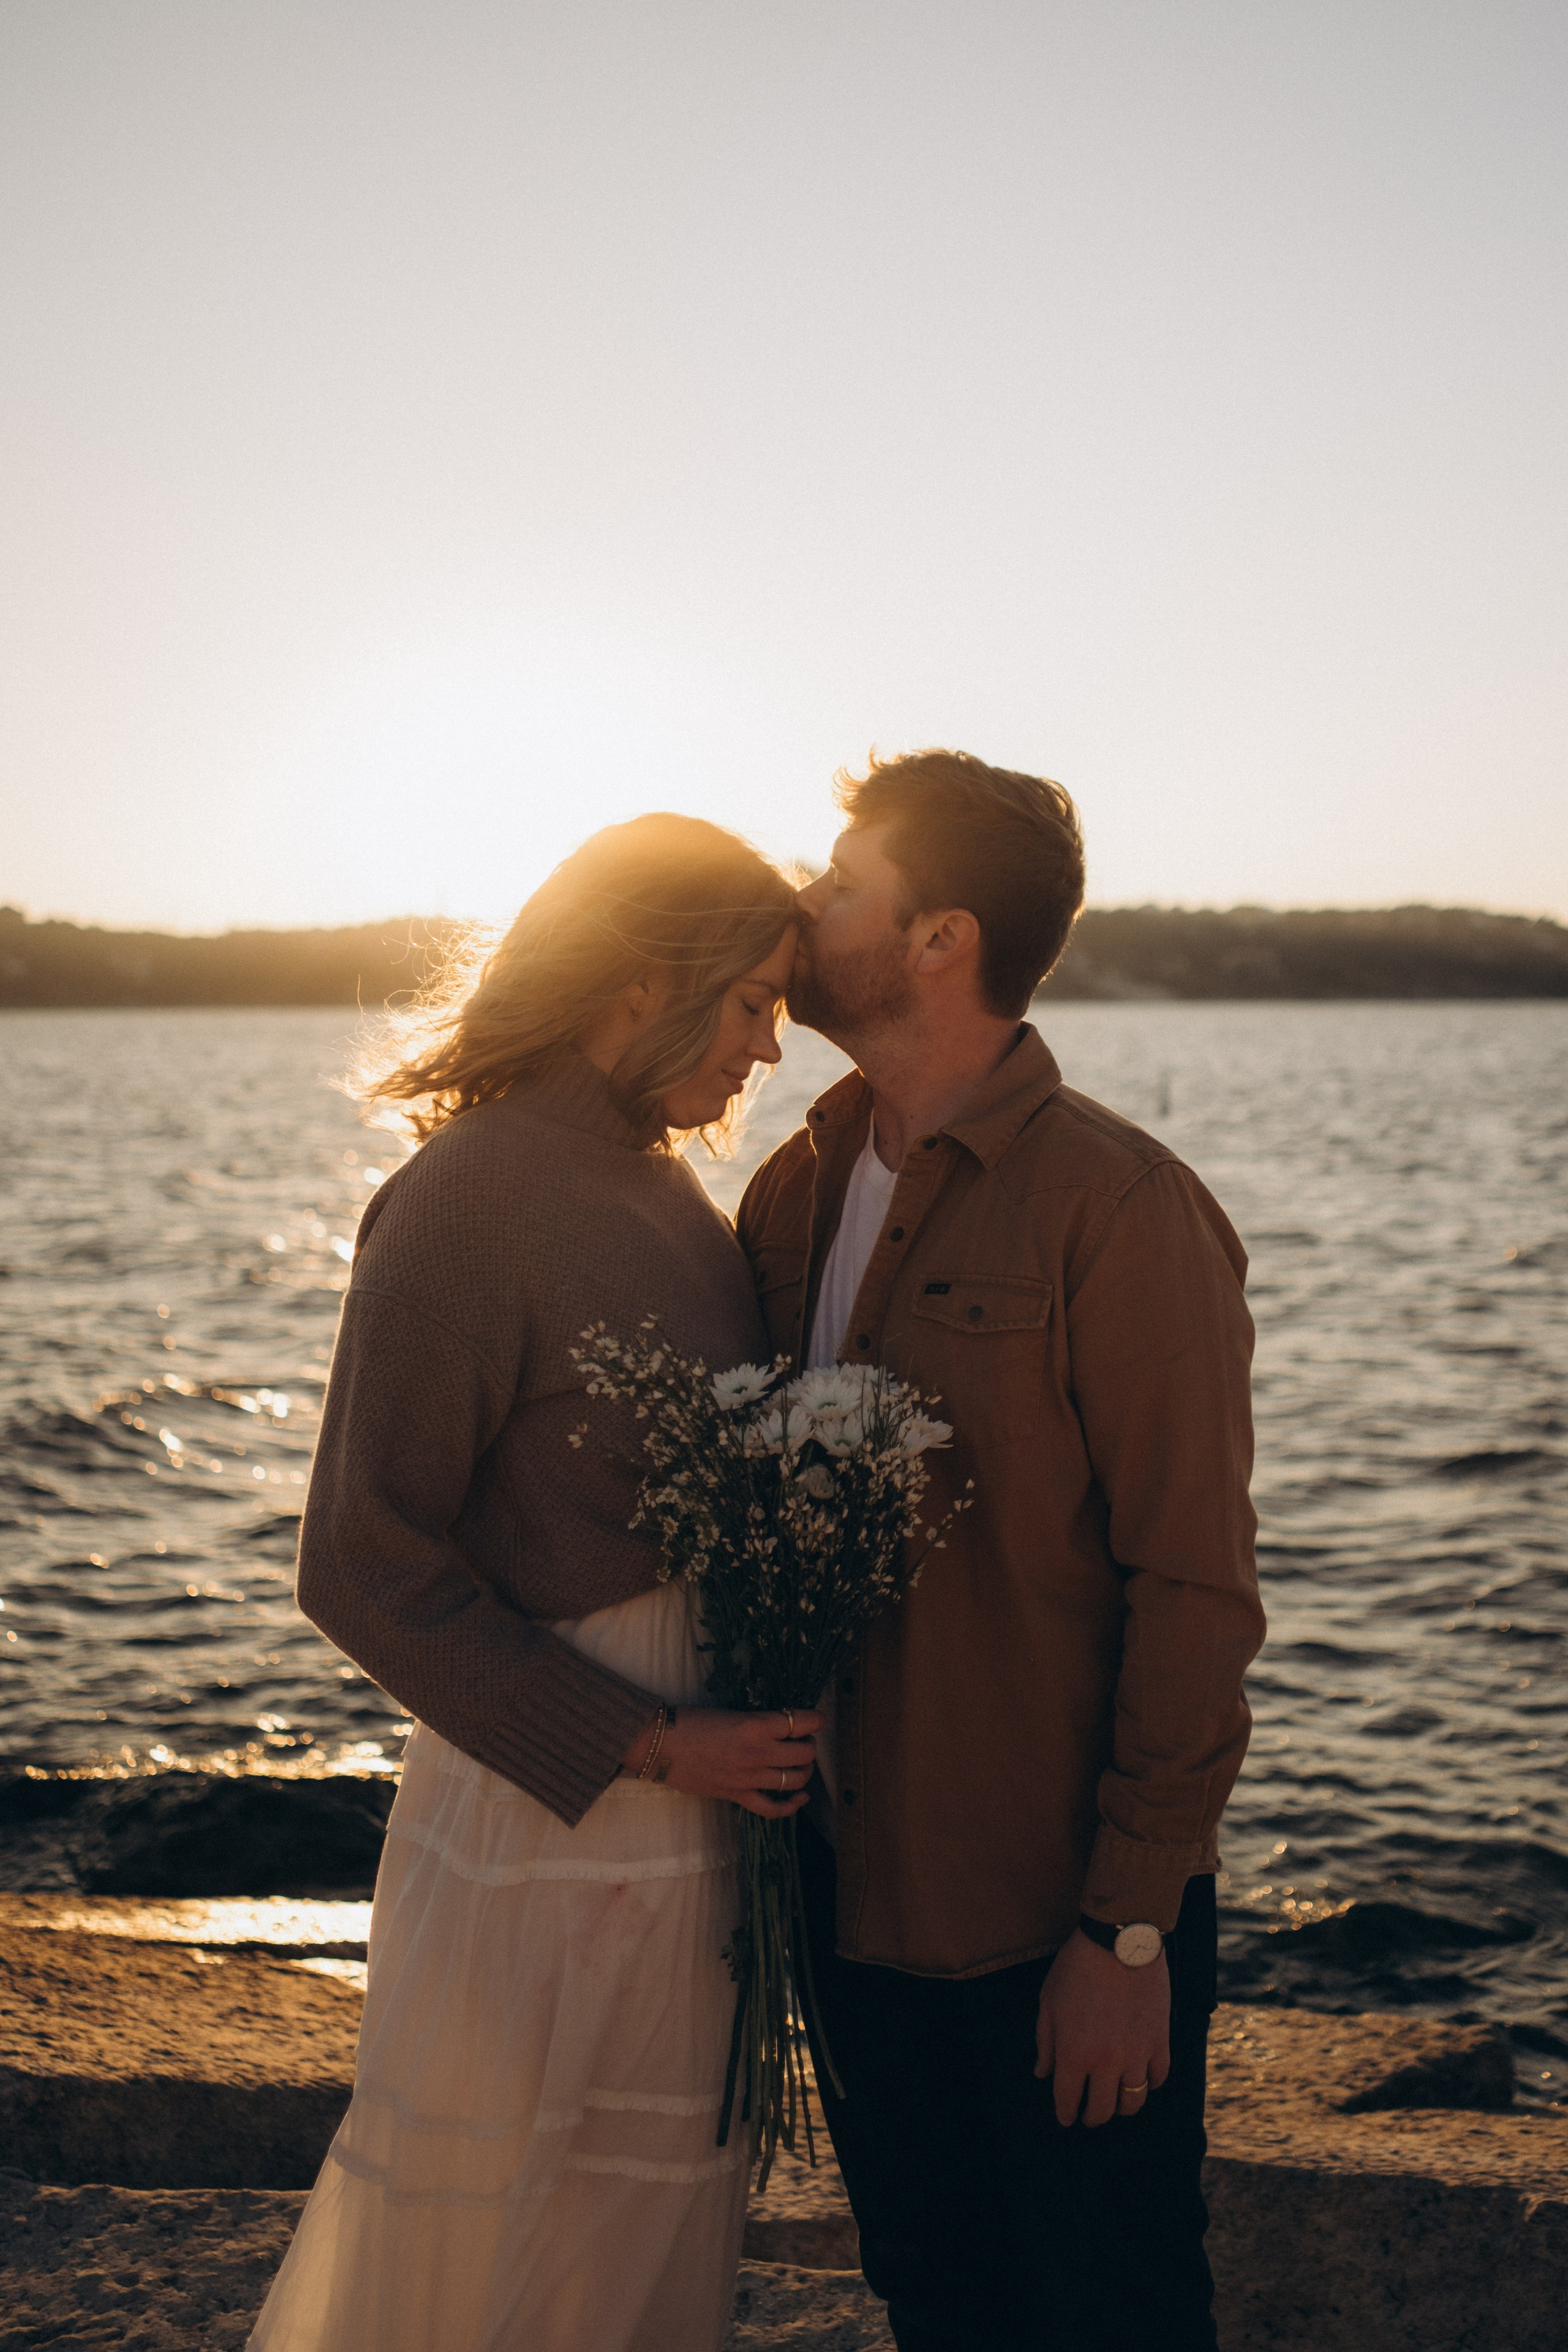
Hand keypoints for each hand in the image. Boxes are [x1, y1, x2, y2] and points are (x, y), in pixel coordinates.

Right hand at [621, 1707, 821, 1817]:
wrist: (660, 1744)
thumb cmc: (691, 1721)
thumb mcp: (730, 1712)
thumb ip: (757, 1722)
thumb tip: (781, 1726)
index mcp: (755, 1725)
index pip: (801, 1722)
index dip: (815, 1720)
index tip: (817, 1719)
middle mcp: (758, 1752)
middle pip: (804, 1753)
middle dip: (810, 1746)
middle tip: (803, 1740)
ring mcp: (749, 1777)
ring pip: (795, 1779)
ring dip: (804, 1770)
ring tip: (800, 1762)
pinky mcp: (738, 1795)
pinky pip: (773, 1808)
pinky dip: (792, 1805)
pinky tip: (800, 1797)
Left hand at [1034, 1929, 1170, 2127]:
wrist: (1119, 1941)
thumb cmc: (1076, 1967)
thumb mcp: (1049, 2001)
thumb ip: (1046, 2042)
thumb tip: (1043, 2073)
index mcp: (1074, 2053)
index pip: (1068, 2100)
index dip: (1065, 2113)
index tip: (1066, 2117)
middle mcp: (1106, 2061)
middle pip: (1102, 2110)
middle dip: (1093, 2118)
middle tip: (1089, 2116)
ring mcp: (1137, 2054)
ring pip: (1133, 2101)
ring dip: (1122, 2107)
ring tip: (1116, 2102)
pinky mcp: (1160, 2041)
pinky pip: (1158, 2077)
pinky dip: (1150, 2083)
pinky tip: (1141, 2078)